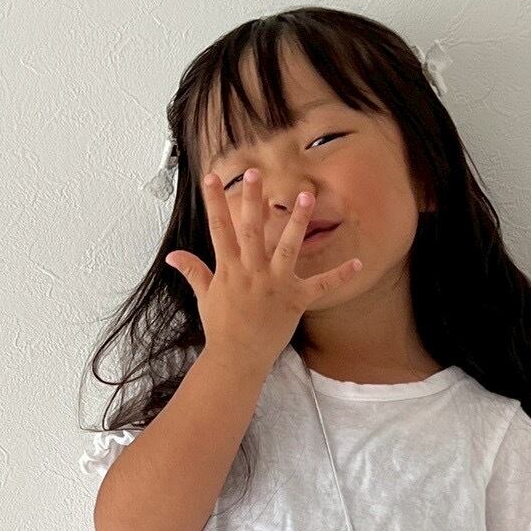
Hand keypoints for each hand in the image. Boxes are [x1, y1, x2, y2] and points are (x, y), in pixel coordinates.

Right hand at [164, 166, 362, 369]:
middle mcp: (252, 273)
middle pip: (252, 230)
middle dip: (253, 200)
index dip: (215, 202)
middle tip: (255, 173)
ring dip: (297, 222)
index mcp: (229, 269)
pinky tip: (358, 263)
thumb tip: (172, 256)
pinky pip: (321, 285)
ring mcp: (275, 285)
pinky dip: (340, 275)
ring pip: (288, 247)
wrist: (238, 358)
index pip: (219, 228)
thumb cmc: (221, 327)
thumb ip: (193, 271)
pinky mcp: (296, 301)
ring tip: (306, 196)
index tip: (212, 177)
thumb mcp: (204, 297)